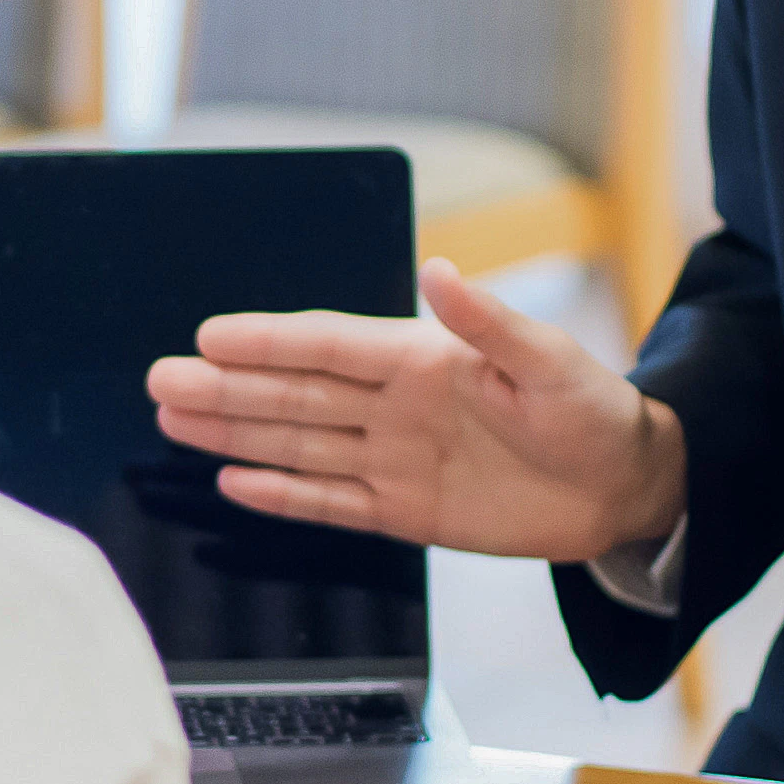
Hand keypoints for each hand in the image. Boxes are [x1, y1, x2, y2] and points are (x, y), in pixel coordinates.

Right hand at [146, 261, 683, 562]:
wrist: (624, 488)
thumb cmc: (595, 411)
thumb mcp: (551, 362)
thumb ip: (491, 322)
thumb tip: (439, 271)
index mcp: (423, 360)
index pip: (329, 347)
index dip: (268, 342)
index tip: (208, 335)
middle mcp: (396, 406)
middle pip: (295, 395)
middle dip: (227, 388)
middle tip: (159, 378)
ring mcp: (395, 459)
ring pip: (298, 444)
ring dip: (236, 432)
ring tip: (172, 419)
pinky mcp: (405, 511)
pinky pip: (331, 501)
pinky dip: (282, 493)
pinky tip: (233, 481)